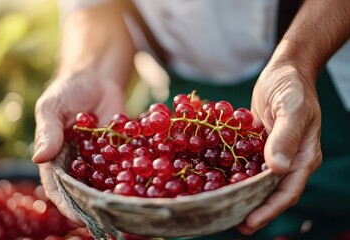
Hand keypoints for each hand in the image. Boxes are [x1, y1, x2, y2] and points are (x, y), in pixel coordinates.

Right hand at [32, 70, 125, 225]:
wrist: (96, 79)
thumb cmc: (67, 92)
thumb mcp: (52, 107)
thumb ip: (48, 131)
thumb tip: (38, 157)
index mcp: (56, 159)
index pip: (57, 188)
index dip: (66, 204)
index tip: (78, 217)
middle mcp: (78, 166)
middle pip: (83, 192)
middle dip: (94, 207)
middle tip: (108, 220)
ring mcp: (99, 161)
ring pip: (105, 186)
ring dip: (114, 198)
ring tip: (126, 210)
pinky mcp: (119, 153)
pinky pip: (124, 169)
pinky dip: (131, 178)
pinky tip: (142, 188)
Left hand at [236, 62, 322, 233]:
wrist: (284, 71)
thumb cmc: (292, 87)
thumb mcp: (291, 108)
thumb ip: (286, 136)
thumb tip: (277, 168)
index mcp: (302, 157)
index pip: (287, 192)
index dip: (269, 209)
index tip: (249, 221)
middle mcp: (288, 160)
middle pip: (271, 193)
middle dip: (253, 210)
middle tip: (230, 223)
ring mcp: (272, 154)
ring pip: (257, 183)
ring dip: (242, 196)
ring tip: (222, 209)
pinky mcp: (257, 146)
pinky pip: (246, 165)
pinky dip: (234, 175)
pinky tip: (216, 181)